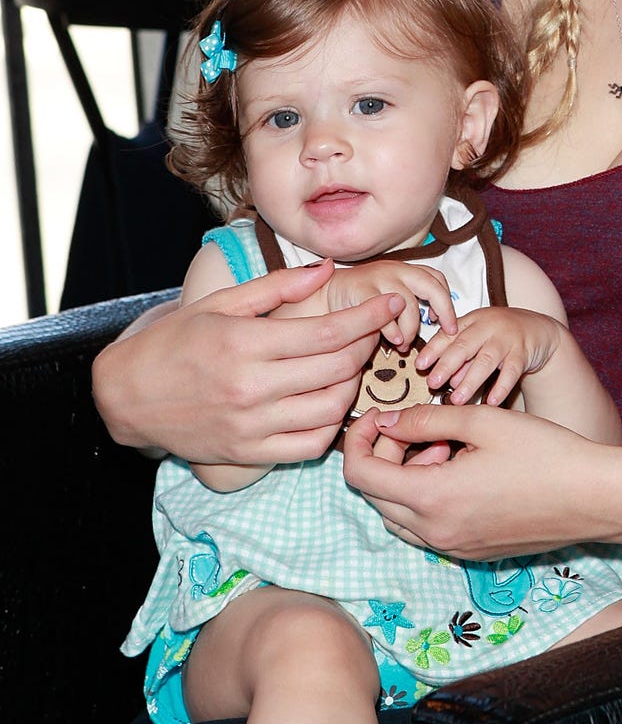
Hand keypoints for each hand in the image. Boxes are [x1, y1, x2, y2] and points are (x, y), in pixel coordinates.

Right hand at [93, 262, 396, 465]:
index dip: (368, 318)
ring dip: (354, 385)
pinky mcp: (250, 454)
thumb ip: (277, 287)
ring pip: (331, 410)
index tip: (392, 303)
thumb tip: (327, 269)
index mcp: (244, 345)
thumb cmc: (174, 342)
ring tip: (352, 364)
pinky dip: (332, 424)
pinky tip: (331, 401)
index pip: (327, 334)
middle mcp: (251, 388)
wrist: (128, 395)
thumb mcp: (219, 303)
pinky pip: (311, 445)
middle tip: (374, 330)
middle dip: (367, 346)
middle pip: (337, 370)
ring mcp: (251, 426)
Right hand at [322, 260, 458, 348]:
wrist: (324, 295)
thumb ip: (411, 305)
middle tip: (447, 332)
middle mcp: (396, 270)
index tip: (448, 323)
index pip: (437, 279)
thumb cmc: (361, 301)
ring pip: (408, 303)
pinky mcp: (360, 289)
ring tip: (405, 345)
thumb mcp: (390, 298)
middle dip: (445, 310)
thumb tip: (435, 325)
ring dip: (411, 329)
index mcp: (406, 270)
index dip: (447, 301)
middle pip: (431, 285)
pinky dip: (392, 329)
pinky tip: (393, 341)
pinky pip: (383, 311)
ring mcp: (378, 277)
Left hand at [341, 402, 621, 557]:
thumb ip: (424, 418)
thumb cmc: (544, 452)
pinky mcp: (471, 553)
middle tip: (422, 429)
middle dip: (385, 457)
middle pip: (375, 496)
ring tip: (447, 449)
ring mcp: (453, 548)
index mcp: (431, 498)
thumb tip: (385, 421)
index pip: (360, 474)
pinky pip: (426, 529)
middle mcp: (434, 533)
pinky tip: (463, 472)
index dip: (357, 440)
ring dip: (406, 479)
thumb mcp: (481, 421)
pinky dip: (427, 498)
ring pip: (398, 515)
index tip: (377, 417)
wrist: (594, 498)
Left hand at [415, 306, 565, 403]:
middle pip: (464, 345)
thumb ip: (459, 356)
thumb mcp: (477, 337)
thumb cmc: (499, 336)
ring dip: (470, 380)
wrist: (537, 329)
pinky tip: (491, 402)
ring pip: (486, 360)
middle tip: (433, 383)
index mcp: (471, 321)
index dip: (433, 349)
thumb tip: (440, 379)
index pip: (448, 334)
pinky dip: (501, 387)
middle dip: (447, 364)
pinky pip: (512, 371)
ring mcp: (507, 338)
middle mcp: (487, 327)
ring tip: (457, 400)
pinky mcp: (524, 352)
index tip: (419, 365)